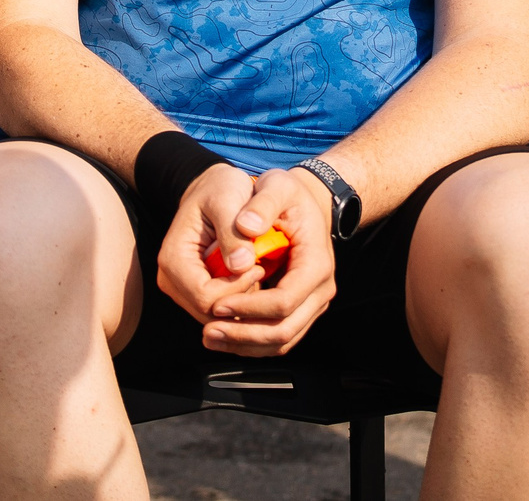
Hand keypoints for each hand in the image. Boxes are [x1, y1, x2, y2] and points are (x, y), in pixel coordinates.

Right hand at [157, 160, 260, 322]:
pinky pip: (218, 310)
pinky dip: (238, 299)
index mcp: (173, 259)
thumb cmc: (220, 188)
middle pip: (209, 313)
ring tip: (257, 269)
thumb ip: (233, 232)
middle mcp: (170, 280)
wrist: (213, 187)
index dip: (237, 290)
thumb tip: (241, 266)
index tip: (259, 266)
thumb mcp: (228, 198)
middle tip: (261, 269)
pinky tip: (251, 276)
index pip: (205, 298)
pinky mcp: (193, 291)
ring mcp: (180, 288)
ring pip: (215, 316)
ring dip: (241, 301)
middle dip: (241, 299)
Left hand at [186, 166, 340, 356]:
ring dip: (244, 344)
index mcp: (316, 263)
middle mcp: (320, 291)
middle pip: (283, 330)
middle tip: (208, 330)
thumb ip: (262, 204)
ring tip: (210, 337)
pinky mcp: (300, 311)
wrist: (305, 204)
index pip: (284, 301)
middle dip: (243, 334)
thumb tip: (245, 227)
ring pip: (280, 341)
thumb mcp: (277, 186)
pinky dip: (251, 343)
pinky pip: (277, 339)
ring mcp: (312, 304)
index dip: (249, 307)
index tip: (218, 303)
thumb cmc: (289, 196)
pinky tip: (225, 336)